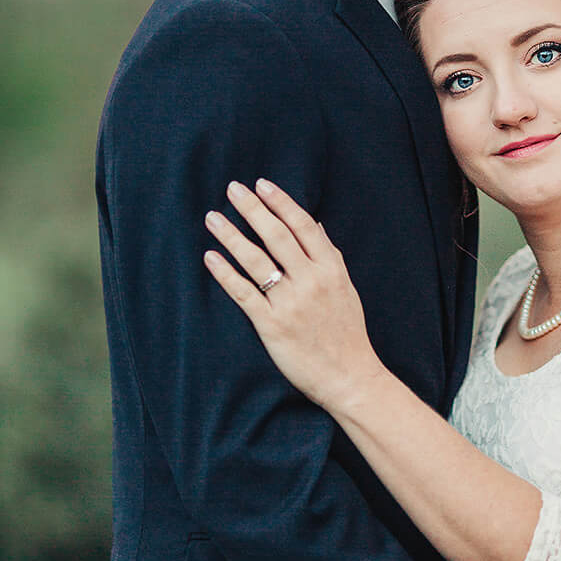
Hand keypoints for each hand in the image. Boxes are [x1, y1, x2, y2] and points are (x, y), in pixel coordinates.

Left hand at [203, 179, 381, 410]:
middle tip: (232, 189)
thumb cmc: (347, 333)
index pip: (303, 226)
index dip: (281, 203)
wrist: (349, 375)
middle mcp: (311, 281)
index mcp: (331, 269)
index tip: (262, 185)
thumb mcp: (346, 288)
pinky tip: (210, 257)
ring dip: (232, 235)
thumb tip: (316, 225)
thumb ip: (330, 256)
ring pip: (256, 260)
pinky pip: (243, 292)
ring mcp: (290, 302)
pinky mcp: (271, 324)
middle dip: (252, 209)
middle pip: (277, 236)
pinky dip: (225, 273)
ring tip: (213, 218)